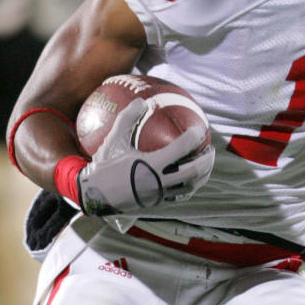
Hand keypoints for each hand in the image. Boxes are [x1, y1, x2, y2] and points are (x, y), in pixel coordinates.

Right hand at [77, 99, 214, 216]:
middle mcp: (158, 181)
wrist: (93, 195)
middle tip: (211, 149)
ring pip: (190, 186)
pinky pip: (180, 195)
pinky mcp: (157, 204)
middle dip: (207, 160)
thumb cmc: (103, 165)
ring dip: (202, 175)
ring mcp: (159, 195)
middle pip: (193, 171)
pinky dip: (190, 186)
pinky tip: (191, 178)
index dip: (194, 136)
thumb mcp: (113, 140)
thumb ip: (127, 119)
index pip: (181, 148)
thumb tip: (142, 100)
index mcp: (150, 165)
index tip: (200, 128)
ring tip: (206, 164)